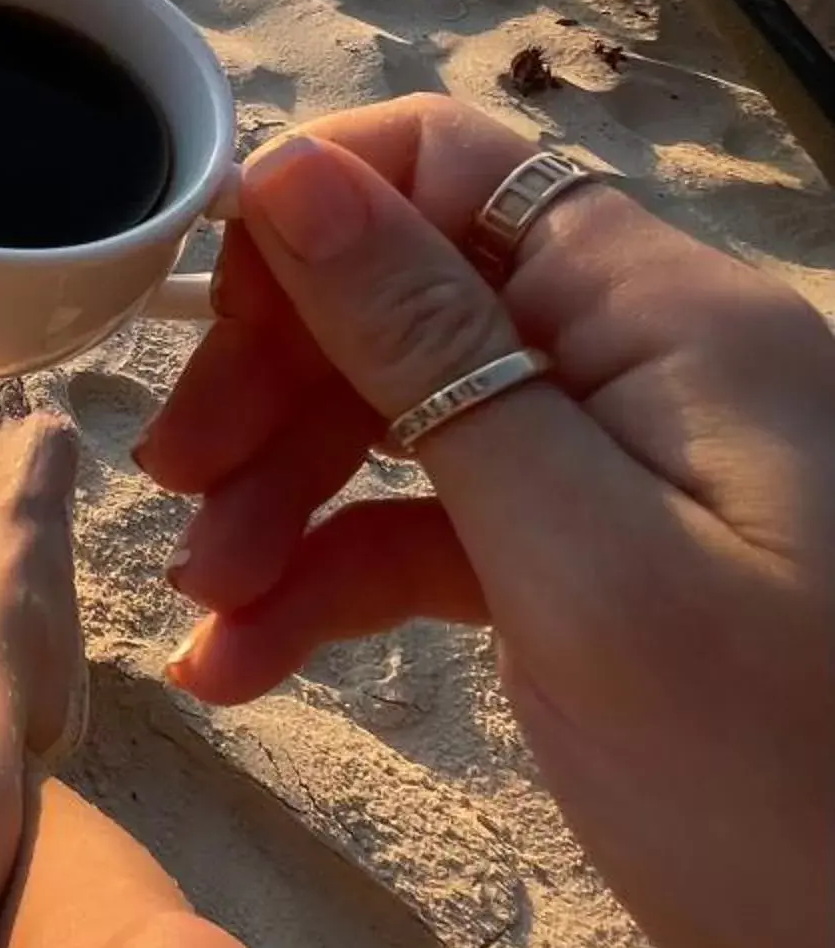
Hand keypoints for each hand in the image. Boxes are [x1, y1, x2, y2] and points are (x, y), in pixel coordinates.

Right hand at [135, 94, 834, 947]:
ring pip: (408, 416)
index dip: (310, 214)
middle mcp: (645, 360)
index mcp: (662, 311)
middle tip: (174, 491)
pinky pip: (440, 528)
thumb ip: (426, 353)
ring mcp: (625, 470)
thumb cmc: (773, 783)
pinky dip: (337, 581)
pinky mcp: (602, 571)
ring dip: (285, 495)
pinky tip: (244, 662)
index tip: (191, 319)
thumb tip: (289, 168)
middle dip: (274, 379)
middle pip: (410, 290)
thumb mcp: (574, 558)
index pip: (450, 164)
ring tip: (200, 605)